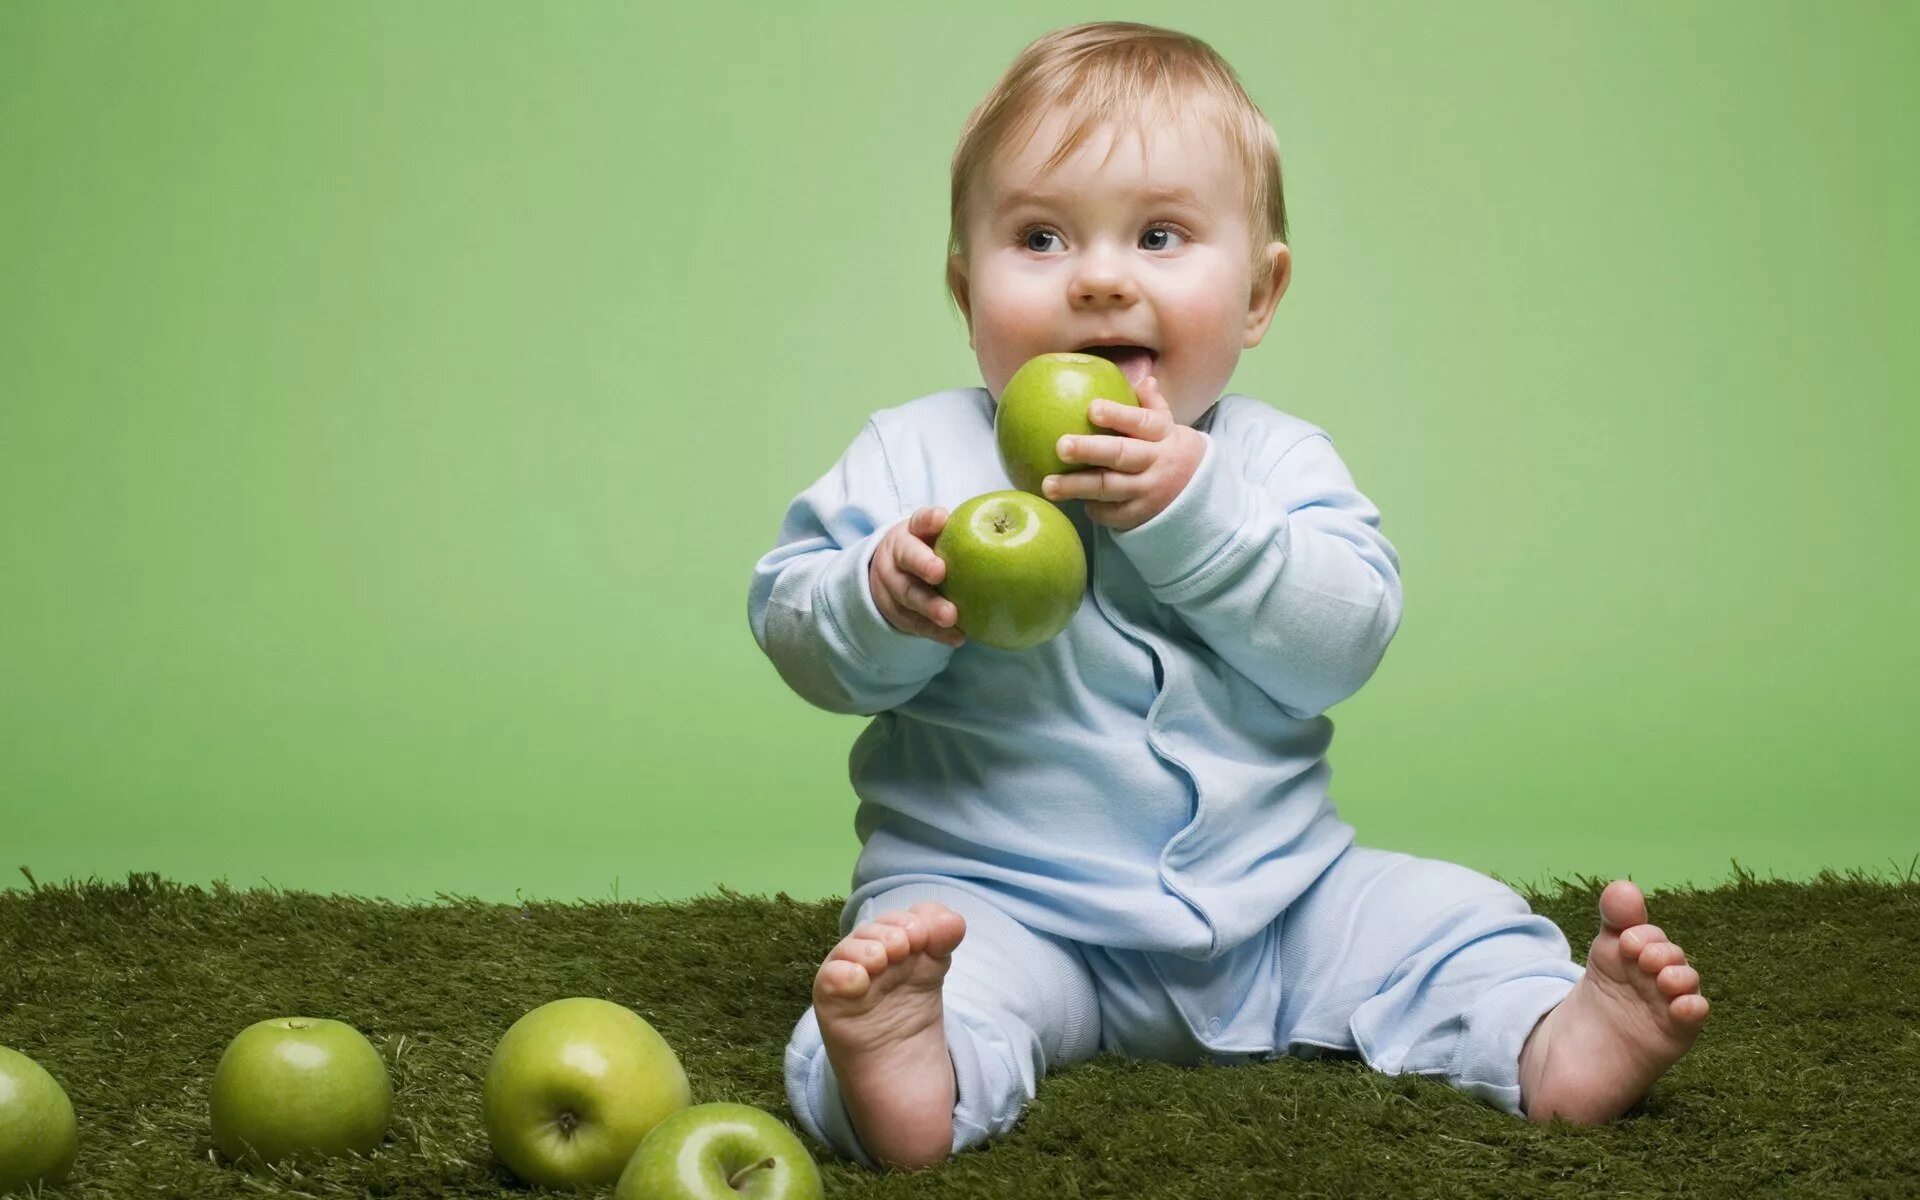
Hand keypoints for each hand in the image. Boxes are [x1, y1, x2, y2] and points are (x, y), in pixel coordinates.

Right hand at [869, 506, 964, 646]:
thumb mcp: (940, 539)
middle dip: (923, 565)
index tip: (942, 520)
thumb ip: (966, 537)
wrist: (892, 575)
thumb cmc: (930, 553)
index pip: (919, 521)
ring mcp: (891, 585)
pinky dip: (935, 632)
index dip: (929, 520)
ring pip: (906, 596)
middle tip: (940, 573)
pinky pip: (913, 623)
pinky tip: (956, 637)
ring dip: (929, 607)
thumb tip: (1013, 536)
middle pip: (907, 559)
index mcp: (911, 532)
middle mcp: (896, 556)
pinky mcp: (895, 612)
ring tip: (950, 617)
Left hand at [1041, 374, 1206, 530]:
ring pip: (1109, 487)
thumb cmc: (1167, 451)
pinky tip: (1071, 500)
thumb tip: (1144, 379)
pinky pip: (1109, 511)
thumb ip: (1152, 405)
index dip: (1118, 415)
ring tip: (1048, 485)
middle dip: (1090, 450)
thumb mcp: (1168, 427)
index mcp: (1163, 436)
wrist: (1198, 496)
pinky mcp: (1138, 515)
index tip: (1092, 409)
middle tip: (1061, 446)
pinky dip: (1091, 506)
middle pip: (1121, 455)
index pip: (1142, 422)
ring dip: (1076, 486)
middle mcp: (1157, 463)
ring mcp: (1148, 492)